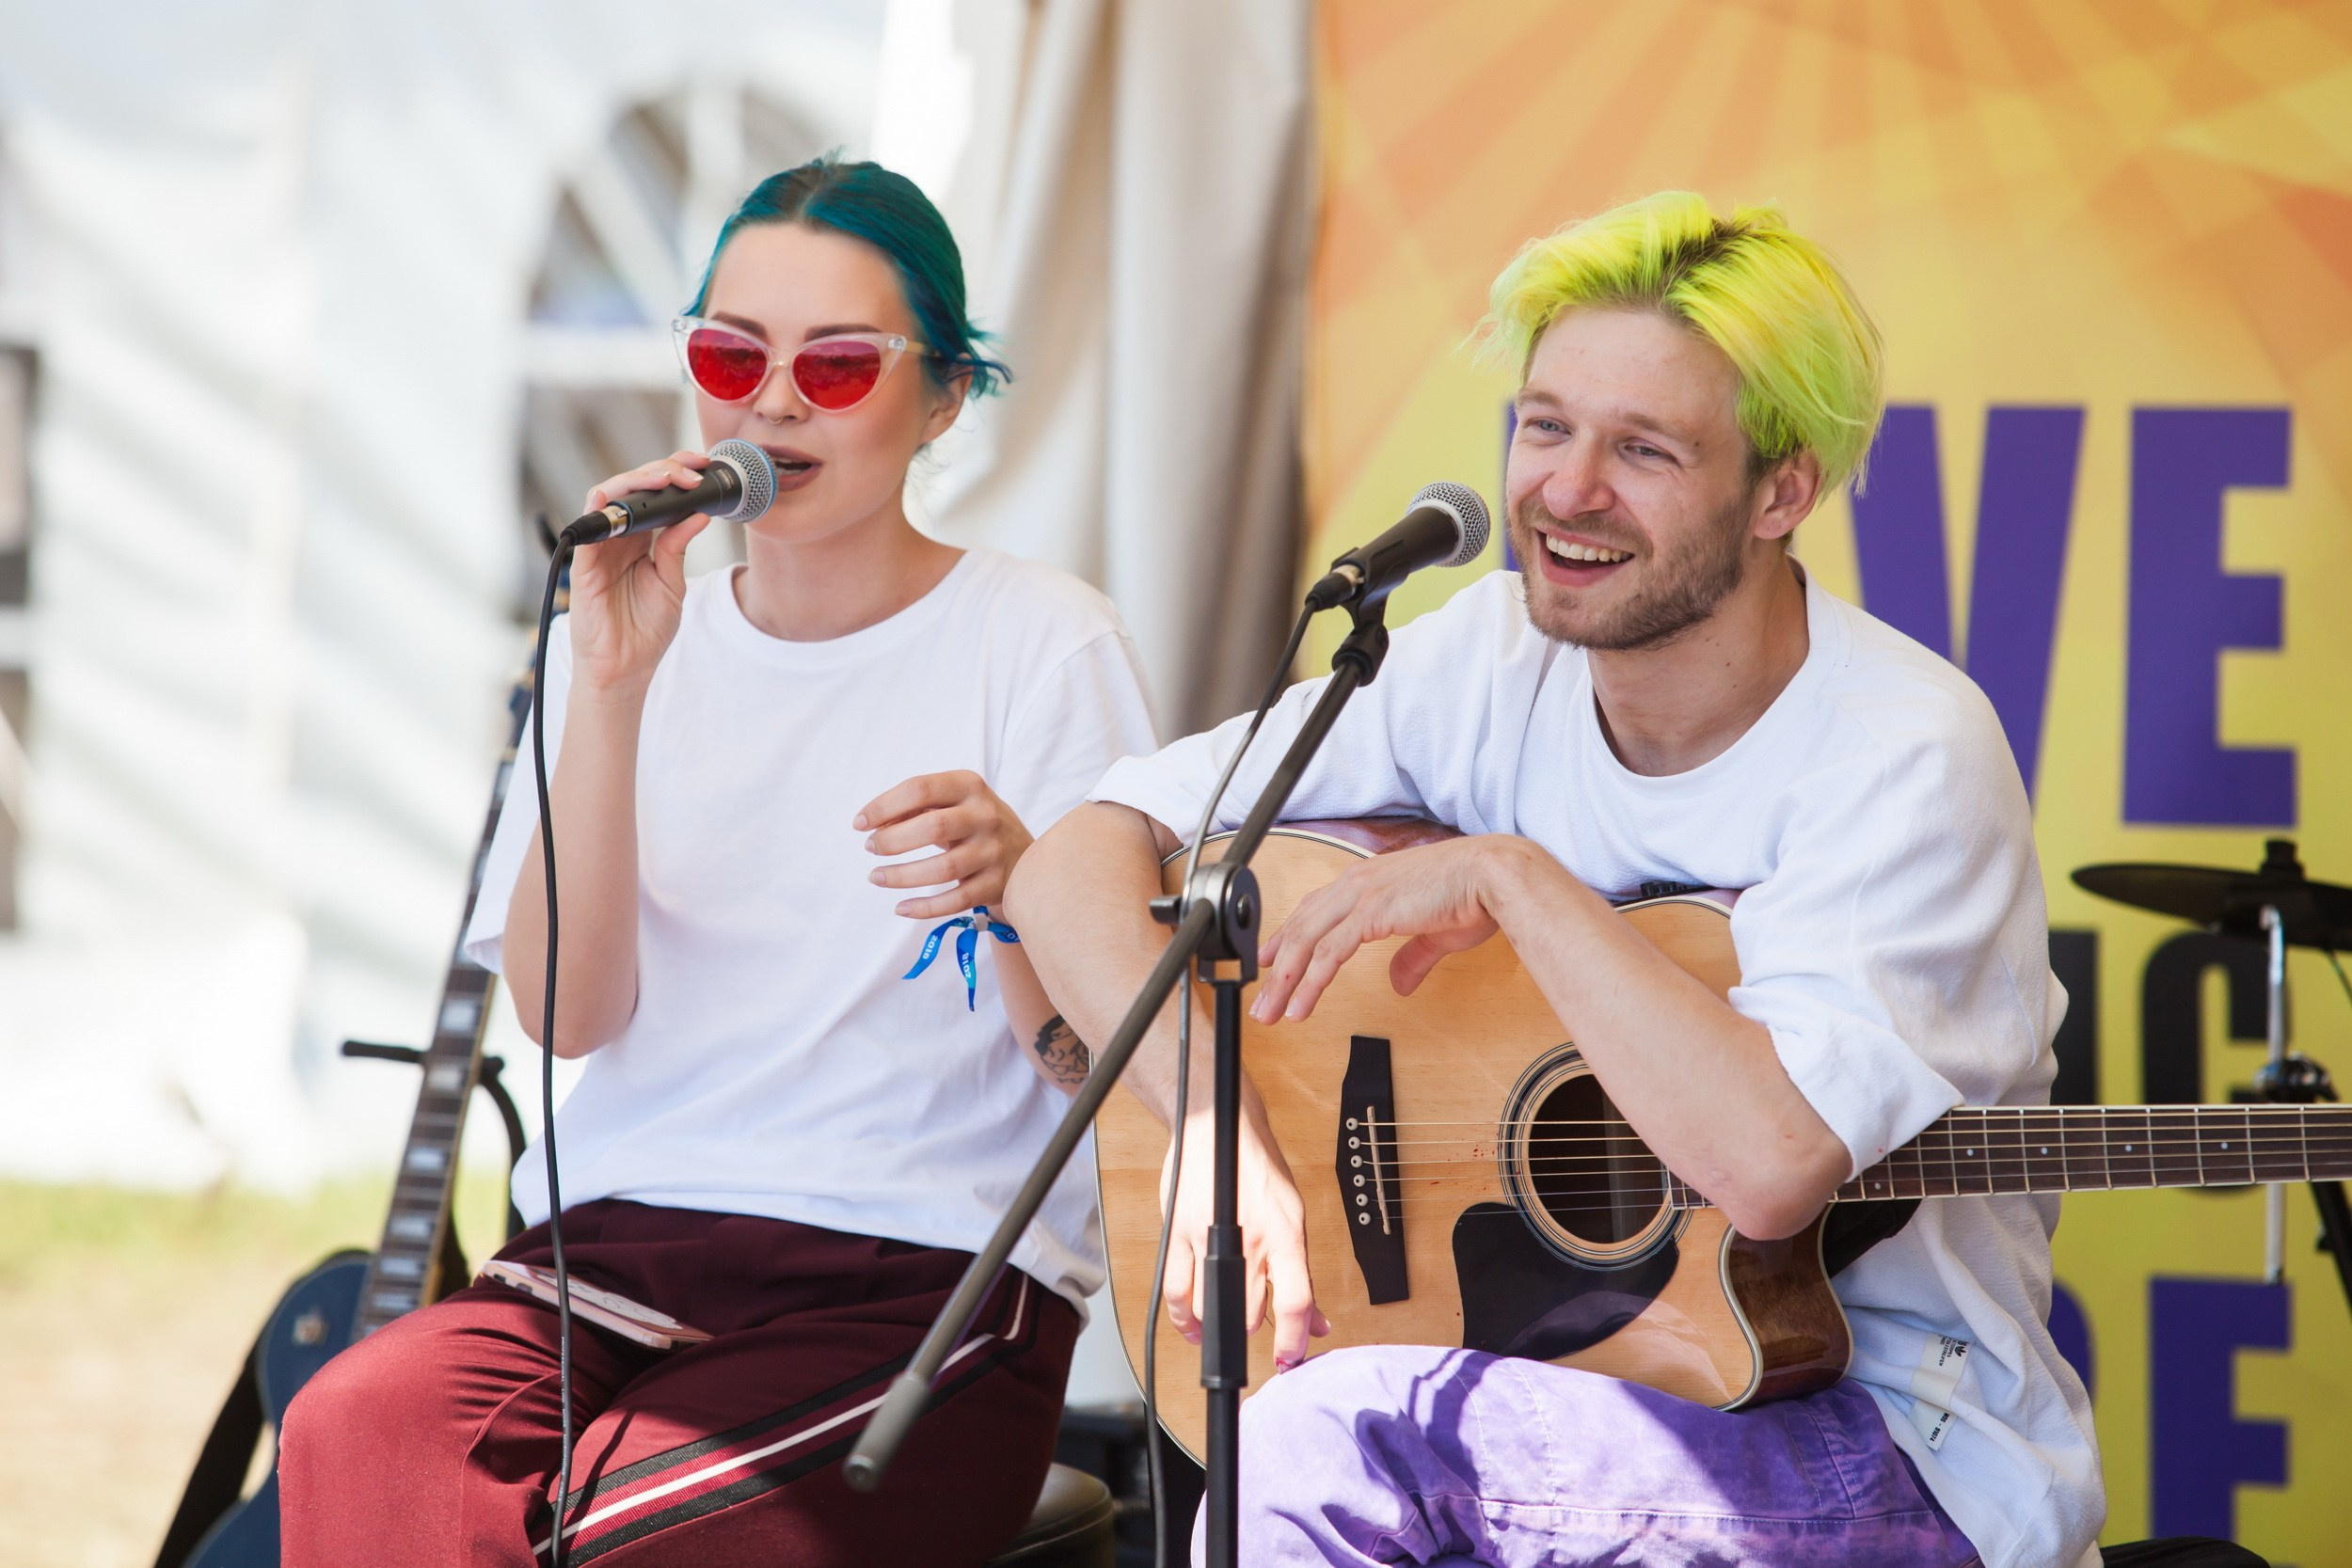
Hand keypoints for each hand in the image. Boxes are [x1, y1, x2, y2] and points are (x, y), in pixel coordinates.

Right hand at [566, 451, 715, 695]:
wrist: (626, 668)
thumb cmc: (646, 630)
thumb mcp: (671, 583)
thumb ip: (678, 548)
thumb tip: (697, 513)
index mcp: (641, 542)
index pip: (655, 497)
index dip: (676, 478)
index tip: (703, 468)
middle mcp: (619, 539)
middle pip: (634, 489)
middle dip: (663, 471)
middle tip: (690, 468)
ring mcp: (600, 548)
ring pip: (610, 497)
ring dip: (637, 481)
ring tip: (666, 477)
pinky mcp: (583, 564)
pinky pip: (585, 527)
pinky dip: (599, 507)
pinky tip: (616, 496)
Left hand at [855, 771, 1034, 919]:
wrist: (1028, 858)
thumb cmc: (974, 826)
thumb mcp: (953, 805)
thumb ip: (916, 809)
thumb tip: (873, 825)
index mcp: (970, 786)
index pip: (920, 789)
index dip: (883, 806)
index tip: (860, 824)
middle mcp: (986, 816)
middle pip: (932, 827)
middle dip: (892, 840)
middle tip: (871, 849)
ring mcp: (994, 852)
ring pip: (942, 869)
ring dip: (901, 876)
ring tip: (875, 877)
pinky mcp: (996, 884)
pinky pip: (955, 901)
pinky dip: (924, 907)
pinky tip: (901, 908)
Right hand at [1159, 1098, 1330, 1368]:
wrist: (1219, 1127)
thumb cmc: (1259, 1171)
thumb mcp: (1294, 1218)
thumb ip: (1302, 1275)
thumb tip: (1318, 1323)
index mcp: (1285, 1232)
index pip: (1295, 1299)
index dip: (1294, 1340)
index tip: (1289, 1360)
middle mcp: (1250, 1237)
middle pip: (1249, 1312)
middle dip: (1253, 1329)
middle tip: (1253, 1326)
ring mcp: (1209, 1235)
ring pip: (1211, 1308)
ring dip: (1216, 1327)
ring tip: (1220, 1330)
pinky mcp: (1177, 1233)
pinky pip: (1177, 1291)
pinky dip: (1183, 1318)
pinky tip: (1192, 1325)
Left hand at [1252, 836, 1529, 1023]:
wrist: (1496, 878)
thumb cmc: (1475, 897)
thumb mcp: (1436, 932)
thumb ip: (1412, 957)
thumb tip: (1399, 983)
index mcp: (1369, 881)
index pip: (1315, 910)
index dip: (1289, 936)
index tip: (1271, 960)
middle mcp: (1358, 884)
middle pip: (1302, 927)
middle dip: (1277, 967)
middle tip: (1262, 1000)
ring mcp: (1362, 895)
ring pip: (1307, 941)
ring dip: (1285, 981)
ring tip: (1271, 1012)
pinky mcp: (1372, 912)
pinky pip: (1329, 953)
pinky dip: (1309, 981)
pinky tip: (1300, 1006)